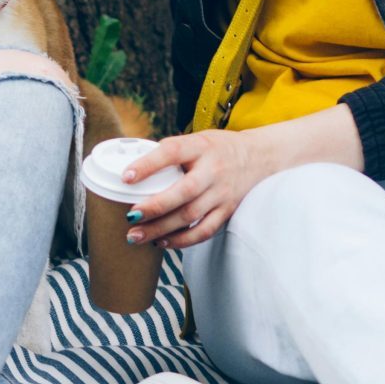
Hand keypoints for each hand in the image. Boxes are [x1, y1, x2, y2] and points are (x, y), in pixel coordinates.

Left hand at [120, 129, 276, 250]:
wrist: (259, 157)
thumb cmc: (217, 149)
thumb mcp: (196, 141)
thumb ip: (171, 154)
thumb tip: (132, 173)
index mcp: (201, 147)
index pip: (172, 152)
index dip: (148, 165)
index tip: (126, 177)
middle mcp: (214, 170)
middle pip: (184, 191)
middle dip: (154, 207)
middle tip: (130, 217)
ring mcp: (222, 193)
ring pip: (191, 215)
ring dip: (161, 229)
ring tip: (136, 236)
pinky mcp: (227, 210)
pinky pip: (205, 230)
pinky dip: (182, 240)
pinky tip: (162, 242)